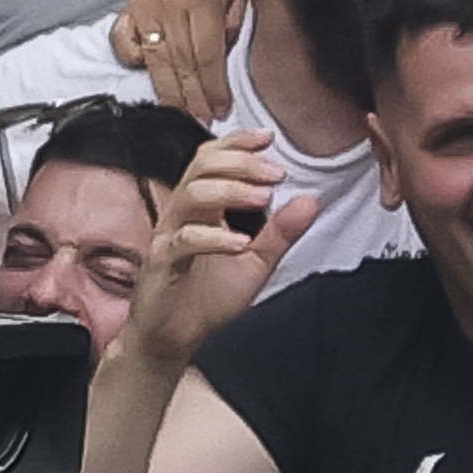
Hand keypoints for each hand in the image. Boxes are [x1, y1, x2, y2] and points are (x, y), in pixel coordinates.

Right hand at [110, 0, 236, 120]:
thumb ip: (232, 27)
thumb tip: (222, 62)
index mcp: (200, 1)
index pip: (207, 57)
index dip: (214, 88)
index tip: (221, 110)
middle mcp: (168, 7)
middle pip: (181, 63)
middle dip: (193, 98)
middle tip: (202, 123)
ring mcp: (144, 8)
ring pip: (156, 59)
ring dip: (169, 91)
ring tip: (181, 114)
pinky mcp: (128, 9)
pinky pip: (123, 41)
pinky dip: (132, 59)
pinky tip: (146, 74)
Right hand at [129, 137, 316, 366]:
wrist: (177, 335)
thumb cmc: (208, 295)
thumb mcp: (257, 261)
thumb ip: (280, 232)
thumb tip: (310, 201)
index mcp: (202, 207)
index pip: (212, 160)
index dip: (237, 144)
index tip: (268, 138)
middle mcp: (182, 214)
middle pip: (200, 168)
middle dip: (240, 164)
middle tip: (275, 172)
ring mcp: (169, 235)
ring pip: (190, 196)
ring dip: (229, 192)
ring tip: (263, 198)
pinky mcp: (162, 262)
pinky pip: (184, 241)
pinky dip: (214, 239)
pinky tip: (240, 242)